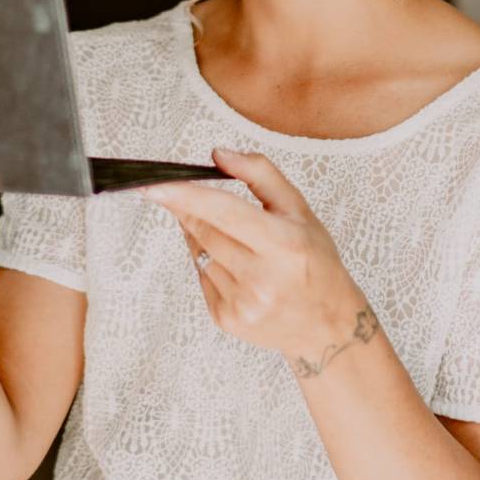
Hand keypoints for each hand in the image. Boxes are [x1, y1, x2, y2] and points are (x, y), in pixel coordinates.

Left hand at [138, 148, 368, 360]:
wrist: (327, 325)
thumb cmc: (315, 261)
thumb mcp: (299, 210)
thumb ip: (260, 174)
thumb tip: (218, 154)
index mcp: (283, 244)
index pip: (224, 212)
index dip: (185, 196)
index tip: (152, 185)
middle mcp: (261, 278)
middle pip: (203, 231)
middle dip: (187, 209)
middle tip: (183, 195)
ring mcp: (241, 303)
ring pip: (198, 253)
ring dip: (202, 237)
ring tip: (234, 240)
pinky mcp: (226, 319)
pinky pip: (201, 277)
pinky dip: (209, 263)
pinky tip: (235, 266)